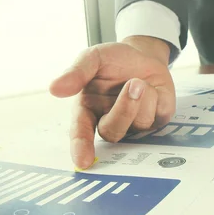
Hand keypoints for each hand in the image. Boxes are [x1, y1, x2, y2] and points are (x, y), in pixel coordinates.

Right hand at [49, 36, 175, 168]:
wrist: (143, 53)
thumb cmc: (113, 60)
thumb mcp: (93, 58)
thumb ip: (76, 73)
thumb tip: (54, 88)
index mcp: (87, 109)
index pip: (81, 133)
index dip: (81, 147)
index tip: (82, 161)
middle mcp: (108, 121)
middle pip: (113, 132)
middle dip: (124, 108)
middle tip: (133, 84)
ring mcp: (133, 124)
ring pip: (138, 123)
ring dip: (142, 97)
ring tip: (138, 81)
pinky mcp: (155, 121)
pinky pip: (158, 116)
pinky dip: (156, 96)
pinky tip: (151, 89)